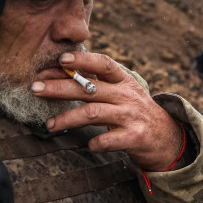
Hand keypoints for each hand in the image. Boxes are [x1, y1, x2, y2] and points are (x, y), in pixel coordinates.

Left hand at [32, 51, 181, 170]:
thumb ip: (97, 83)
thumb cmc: (135, 112)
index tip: (62, 58)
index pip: (103, 64)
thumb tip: (60, 71)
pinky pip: (108, 140)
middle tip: (35, 88)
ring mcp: (131, 116)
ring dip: (67, 118)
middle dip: (60, 88)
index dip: (83, 59)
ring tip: (49, 124)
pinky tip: (87, 144)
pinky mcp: (134, 137)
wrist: (167, 138)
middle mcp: (127, 95)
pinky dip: (94, 142)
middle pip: (90, 89)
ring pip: (93, 113)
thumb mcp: (122, 92)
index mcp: (124, 81)